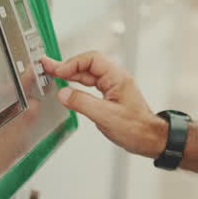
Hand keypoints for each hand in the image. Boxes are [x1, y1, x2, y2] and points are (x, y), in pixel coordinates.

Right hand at [41, 52, 164, 158]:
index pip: (92, 59)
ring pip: (88, 74)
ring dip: (70, 73)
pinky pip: (90, 84)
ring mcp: (113, 86)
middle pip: (88, 64)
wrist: (149, 139)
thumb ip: (82, 103)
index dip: (73, 63)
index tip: (58, 70)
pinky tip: (66, 86)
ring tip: (52, 72)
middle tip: (48, 66)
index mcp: (118, 78)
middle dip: (67, 65)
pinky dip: (76, 83)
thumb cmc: (136, 128)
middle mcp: (116, 78)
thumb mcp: (106, 116)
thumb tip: (63, 93)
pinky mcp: (110, 95)